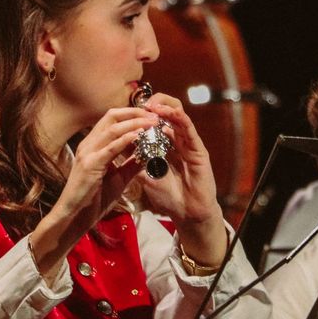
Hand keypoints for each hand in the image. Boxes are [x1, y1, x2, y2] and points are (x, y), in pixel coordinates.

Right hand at [29, 107, 156, 275]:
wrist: (75, 217)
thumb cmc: (93, 200)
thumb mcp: (118, 179)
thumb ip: (131, 165)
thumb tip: (150, 154)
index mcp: (93, 145)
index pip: (112, 120)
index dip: (132, 114)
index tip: (151, 116)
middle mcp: (88, 144)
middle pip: (112, 117)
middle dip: (135, 113)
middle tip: (154, 115)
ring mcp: (88, 153)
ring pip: (112, 128)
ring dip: (134, 123)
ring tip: (152, 122)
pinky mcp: (90, 165)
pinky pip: (110, 147)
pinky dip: (126, 139)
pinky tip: (139, 135)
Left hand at [139, 93, 227, 265]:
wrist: (187, 215)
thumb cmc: (169, 198)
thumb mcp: (147, 177)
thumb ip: (136, 162)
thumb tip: (118, 148)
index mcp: (165, 147)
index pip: (155, 124)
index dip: (143, 116)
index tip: (129, 111)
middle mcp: (178, 143)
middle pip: (168, 116)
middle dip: (155, 106)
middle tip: (142, 104)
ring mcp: (189, 145)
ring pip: (179, 118)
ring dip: (166, 108)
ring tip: (153, 104)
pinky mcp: (199, 151)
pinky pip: (190, 131)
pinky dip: (180, 120)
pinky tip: (170, 113)